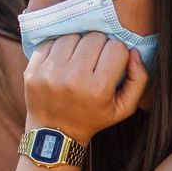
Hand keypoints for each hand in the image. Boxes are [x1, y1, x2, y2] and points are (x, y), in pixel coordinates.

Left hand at [23, 33, 147, 144]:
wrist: (54, 133)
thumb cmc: (93, 117)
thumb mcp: (123, 108)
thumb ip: (139, 80)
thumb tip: (134, 51)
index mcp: (97, 89)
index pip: (116, 48)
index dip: (117, 54)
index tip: (111, 64)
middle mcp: (72, 79)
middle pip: (94, 38)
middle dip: (99, 46)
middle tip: (95, 61)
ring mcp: (50, 74)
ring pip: (72, 37)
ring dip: (78, 45)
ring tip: (78, 60)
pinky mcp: (33, 70)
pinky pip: (50, 42)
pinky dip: (59, 48)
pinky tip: (62, 61)